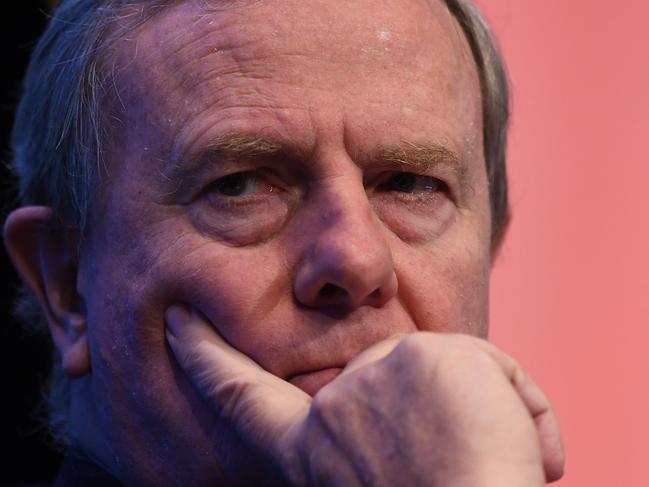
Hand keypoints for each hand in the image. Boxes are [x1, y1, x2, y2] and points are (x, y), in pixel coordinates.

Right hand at [165, 305, 563, 485]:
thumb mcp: (378, 480)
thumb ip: (371, 430)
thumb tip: (413, 403)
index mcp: (314, 449)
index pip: (242, 393)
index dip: (204, 358)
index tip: (178, 321)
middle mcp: (334, 408)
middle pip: (390, 376)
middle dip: (431, 415)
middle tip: (453, 470)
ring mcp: (376, 373)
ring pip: (446, 370)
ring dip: (482, 419)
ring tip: (485, 468)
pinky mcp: (428, 355)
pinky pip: (496, 369)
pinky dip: (524, 412)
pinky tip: (523, 452)